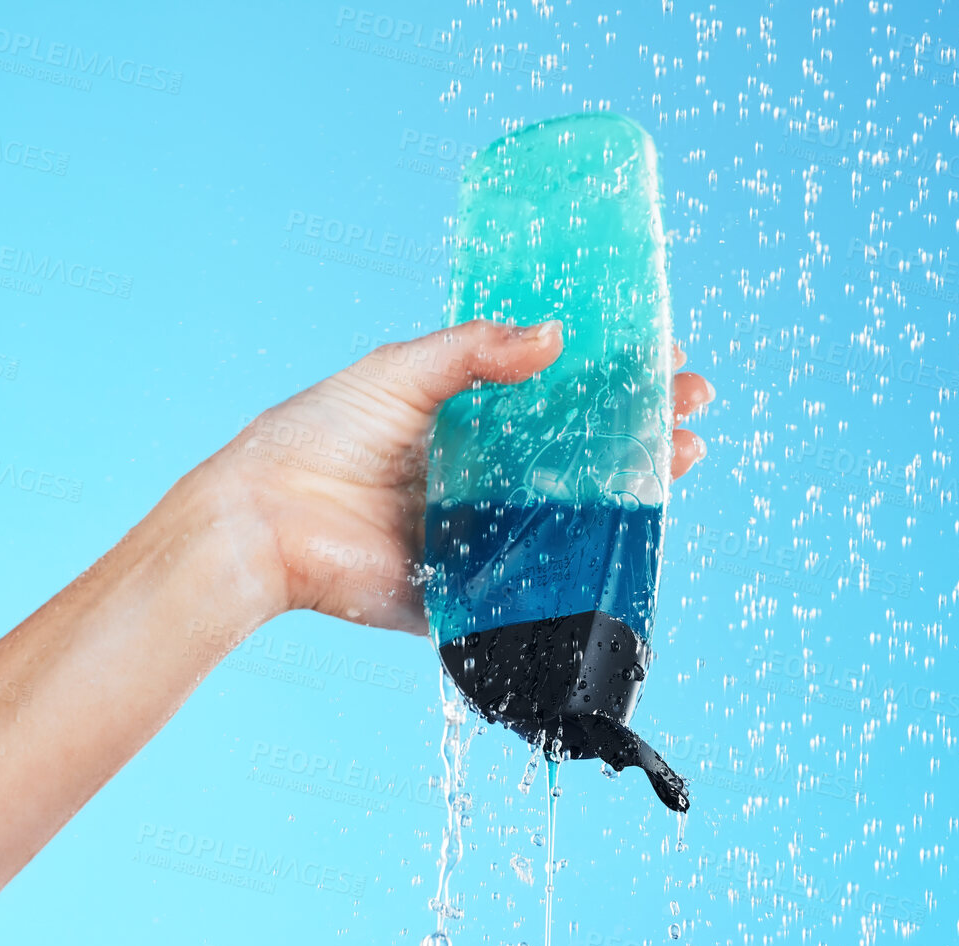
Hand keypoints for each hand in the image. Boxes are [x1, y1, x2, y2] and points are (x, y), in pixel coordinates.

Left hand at [196, 319, 714, 634]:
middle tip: (691, 412)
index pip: (558, 403)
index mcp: (467, 427)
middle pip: (580, 460)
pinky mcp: (473, 595)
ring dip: (633, 492)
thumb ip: (474, 353)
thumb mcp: (399, 372)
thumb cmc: (315, 436)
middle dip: (642, 435)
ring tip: (684, 458)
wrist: (267, 521)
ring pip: (573, 519)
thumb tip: (555, 337)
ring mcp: (483, 540)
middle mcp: (483, 484)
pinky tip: (633, 532)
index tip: (664, 365)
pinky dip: (586, 564)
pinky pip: (537, 583)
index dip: (613, 385)